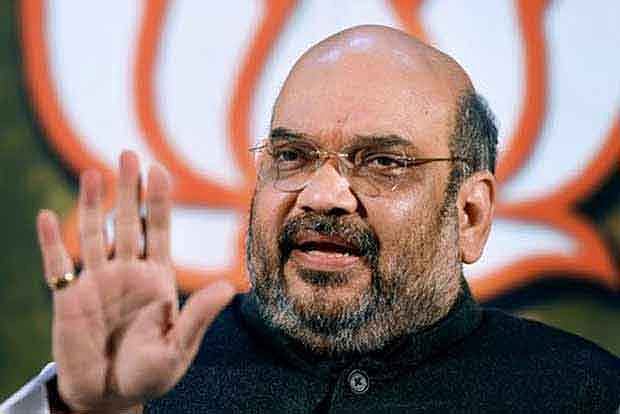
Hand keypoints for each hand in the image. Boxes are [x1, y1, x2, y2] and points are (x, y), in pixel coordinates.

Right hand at [36, 151, 234, 411]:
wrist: (111, 396)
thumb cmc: (150, 374)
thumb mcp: (179, 347)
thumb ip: (199, 316)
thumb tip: (227, 286)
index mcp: (158, 279)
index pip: (159, 230)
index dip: (159, 200)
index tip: (159, 169)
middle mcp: (128, 273)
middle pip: (128, 222)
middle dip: (129, 189)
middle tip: (128, 153)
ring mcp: (97, 283)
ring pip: (94, 234)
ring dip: (91, 204)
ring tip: (92, 172)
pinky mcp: (68, 299)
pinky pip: (56, 265)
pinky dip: (50, 242)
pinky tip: (46, 216)